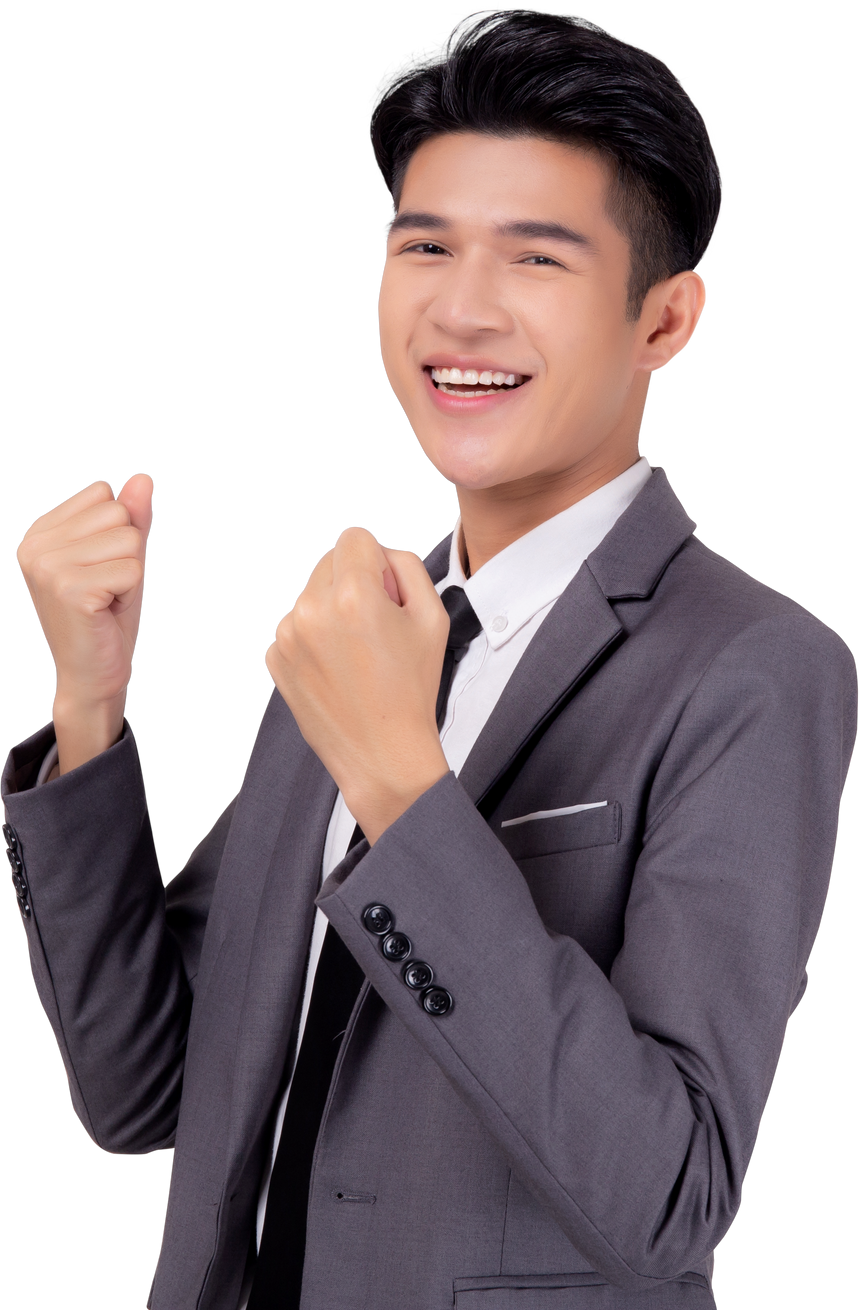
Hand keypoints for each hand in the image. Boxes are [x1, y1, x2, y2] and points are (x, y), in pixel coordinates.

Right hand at [15, 473, 153, 771]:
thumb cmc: (106, 615)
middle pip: (117, 514)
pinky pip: (132, 569)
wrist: (91, 674)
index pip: (103, 495)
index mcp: (40, 532)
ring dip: (129, 573)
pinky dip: (129, 592)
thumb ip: (130, 517)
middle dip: (125, 552)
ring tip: (105, 599)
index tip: (98, 568)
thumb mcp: (120, 557)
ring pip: (128, 540)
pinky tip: (105, 611)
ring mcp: (49, 566)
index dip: (117, 533)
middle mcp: (37, 546)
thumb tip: (141, 477)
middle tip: (105, 588)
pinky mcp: (70, 589)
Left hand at [264, 527, 450, 843]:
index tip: (387, 594)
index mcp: (352, 595)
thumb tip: (380, 555)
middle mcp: (311, 610)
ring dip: (332, 609)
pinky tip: (338, 668)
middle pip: (330, 561)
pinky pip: (296, 625)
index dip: (378, 562)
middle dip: (354, 583)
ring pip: (311, 593)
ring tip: (357, 652)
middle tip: (376, 627)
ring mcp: (287, 636)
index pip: (355, 538)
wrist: (383, 754)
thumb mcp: (433, 617)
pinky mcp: (275, 659)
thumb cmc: (412, 690)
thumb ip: (408, 567)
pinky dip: (315, 636)